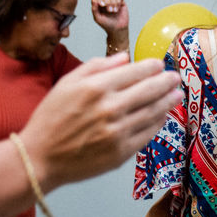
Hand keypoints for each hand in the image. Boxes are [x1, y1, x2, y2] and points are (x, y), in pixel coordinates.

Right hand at [18, 54, 181, 189]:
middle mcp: (110, 108)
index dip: (152, 67)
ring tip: (176, 95)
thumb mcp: (67, 84)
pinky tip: (162, 116)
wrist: (39, 158)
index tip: (159, 64)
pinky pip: (147, 134)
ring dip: (168, 101)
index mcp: (96, 87)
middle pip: (150, 90)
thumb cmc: (50, 120)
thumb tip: (125, 58)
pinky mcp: (121, 152)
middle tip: (175, 78)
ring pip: (153, 112)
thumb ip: (97, 67)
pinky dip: (158, 123)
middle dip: (167, 81)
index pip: (135, 71)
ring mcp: (118, 131)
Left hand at [91, 0, 128, 33]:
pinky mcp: (121, 1)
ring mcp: (113, 0)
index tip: (102, 5)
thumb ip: (94, 9)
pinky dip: (118, 1)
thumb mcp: (98, 18)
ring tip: (114, 11)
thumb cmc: (107, 24)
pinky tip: (118, 8)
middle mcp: (105, 1)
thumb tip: (94, 0)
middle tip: (109, 11)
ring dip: (112, 2)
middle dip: (107, 2)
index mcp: (97, 4)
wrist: (118, 29)